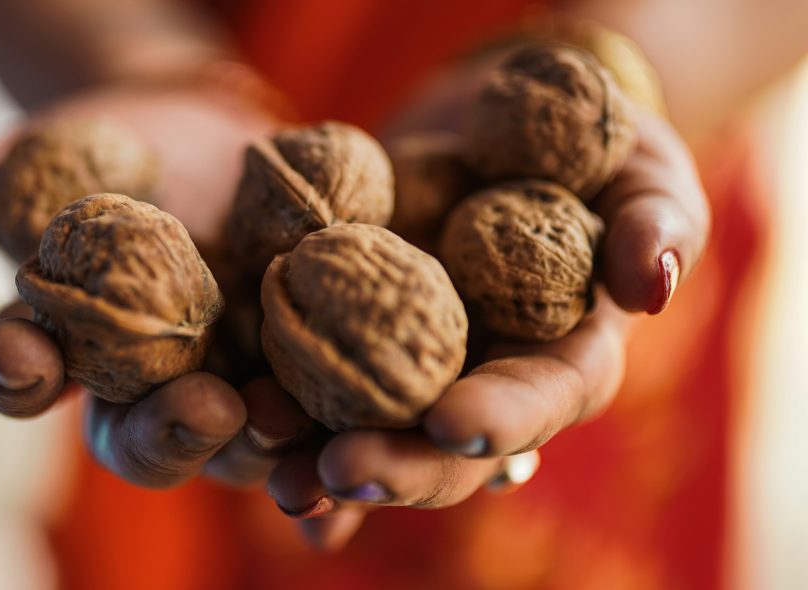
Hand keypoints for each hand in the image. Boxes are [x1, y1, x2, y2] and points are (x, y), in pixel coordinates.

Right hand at [0, 85, 299, 488]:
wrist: (203, 129)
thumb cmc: (103, 147)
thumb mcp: (33, 159)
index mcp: (68, 348)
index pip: (27, 378)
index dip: (16, 372)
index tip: (19, 356)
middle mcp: (146, 387)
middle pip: (145, 435)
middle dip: (166, 431)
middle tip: (198, 411)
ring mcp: (229, 382)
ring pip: (238, 440)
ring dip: (260, 444)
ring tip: (284, 422)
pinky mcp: (300, 366)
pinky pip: (316, 419)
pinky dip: (324, 449)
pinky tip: (341, 470)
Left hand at [264, 104, 710, 549]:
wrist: (500, 125)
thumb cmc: (595, 150)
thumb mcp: (643, 172)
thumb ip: (655, 224)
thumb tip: (651, 284)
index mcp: (562, 362)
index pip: (536, 402)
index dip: (497, 421)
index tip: (450, 426)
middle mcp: (484, 383)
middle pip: (444, 450)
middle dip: (396, 464)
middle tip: (337, 471)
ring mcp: (417, 368)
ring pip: (371, 430)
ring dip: (319, 459)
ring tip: (272, 472)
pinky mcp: (357, 335)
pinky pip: (319, 387)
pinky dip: (288, 421)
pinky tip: (249, 446)